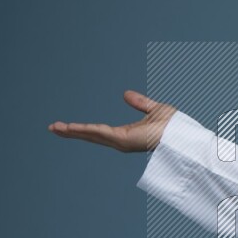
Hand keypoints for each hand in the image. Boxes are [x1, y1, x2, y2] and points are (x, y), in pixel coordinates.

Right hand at [48, 90, 176, 152]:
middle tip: (53, 128)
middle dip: (72, 132)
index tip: (68, 127)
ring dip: (73, 132)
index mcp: (127, 134)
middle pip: (91, 135)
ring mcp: (122, 142)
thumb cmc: (175, 127)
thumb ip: (139, 103)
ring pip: (92, 135)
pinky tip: (72, 128)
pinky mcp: (124, 140)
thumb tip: (125, 94)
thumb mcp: (153, 109)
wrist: (184, 137)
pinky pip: (101, 133)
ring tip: (55, 128)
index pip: (100, 131)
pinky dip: (86, 130)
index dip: (84, 129)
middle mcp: (121, 141)